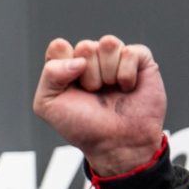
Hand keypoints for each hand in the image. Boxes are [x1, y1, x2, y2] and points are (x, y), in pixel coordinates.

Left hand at [32, 35, 165, 175]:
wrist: (117, 144)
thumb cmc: (83, 126)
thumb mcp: (48, 105)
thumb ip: (50, 74)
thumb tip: (79, 59)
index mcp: (67, 66)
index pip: (59, 47)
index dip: (64, 67)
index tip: (68, 87)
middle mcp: (91, 59)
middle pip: (85, 46)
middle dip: (88, 76)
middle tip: (93, 94)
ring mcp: (116, 59)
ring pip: (108, 44)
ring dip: (107, 74)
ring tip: (111, 91)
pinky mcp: (140, 61)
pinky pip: (130, 51)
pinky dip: (126, 73)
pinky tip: (127, 88)